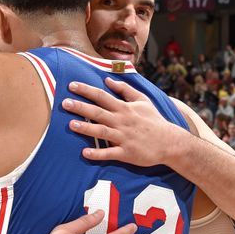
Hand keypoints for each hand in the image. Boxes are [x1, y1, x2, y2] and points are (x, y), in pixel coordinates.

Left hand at [62, 78, 182, 166]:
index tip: (71, 85)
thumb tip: (108, 79)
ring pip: (101, 132)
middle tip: (64, 103)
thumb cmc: (154, 120)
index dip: (86, 90)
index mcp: (125, 108)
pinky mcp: (127, 153)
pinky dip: (97, 154)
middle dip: (80, 107)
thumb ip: (125, 89)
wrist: (170, 142)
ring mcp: (124, 137)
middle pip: (98, 112)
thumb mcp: (143, 100)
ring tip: (71, 124)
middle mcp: (122, 121)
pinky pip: (110, 154)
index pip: (102, 96)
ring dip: (86, 128)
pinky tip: (85, 153)